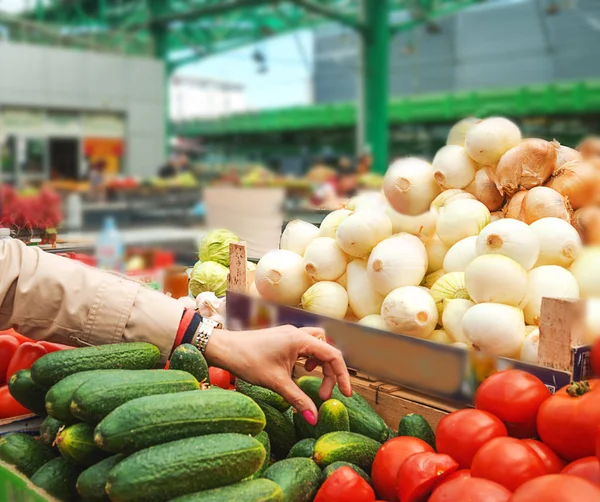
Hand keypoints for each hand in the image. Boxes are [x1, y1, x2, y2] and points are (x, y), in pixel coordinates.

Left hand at [204, 325, 351, 424]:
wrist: (223, 347)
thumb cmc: (247, 360)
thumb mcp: (276, 383)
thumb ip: (297, 399)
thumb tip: (314, 418)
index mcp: (300, 339)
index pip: (333, 354)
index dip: (342, 375)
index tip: (346, 394)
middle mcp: (297, 333)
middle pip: (327, 350)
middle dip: (330, 372)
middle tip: (323, 395)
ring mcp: (289, 334)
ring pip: (317, 345)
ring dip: (320, 363)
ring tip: (313, 380)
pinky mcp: (282, 338)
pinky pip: (305, 345)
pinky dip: (309, 358)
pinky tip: (300, 370)